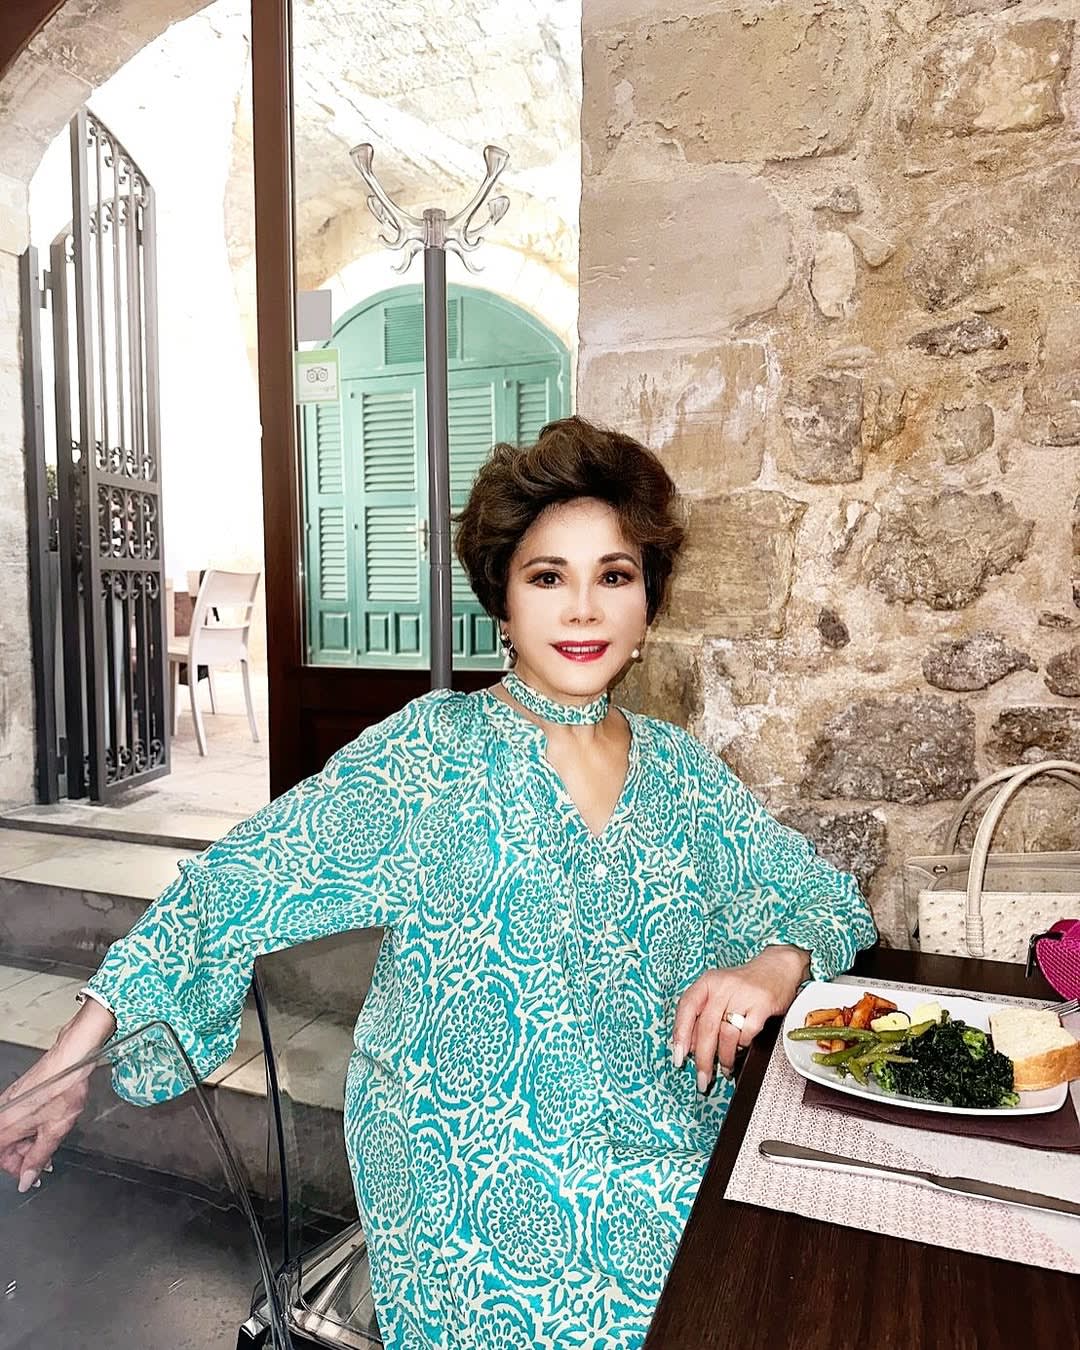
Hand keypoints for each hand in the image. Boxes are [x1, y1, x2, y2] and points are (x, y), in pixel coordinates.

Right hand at [0, 998, 114, 1191]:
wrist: (71, 1058)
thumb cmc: (62, 1087)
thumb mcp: (54, 1131)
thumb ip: (38, 1158)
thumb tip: (26, 1179)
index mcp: (5, 1127)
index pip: (3, 1161)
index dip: (21, 1170)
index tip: (35, 1175)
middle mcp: (2, 1114)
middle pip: (8, 1147)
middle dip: (28, 1155)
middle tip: (49, 1157)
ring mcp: (9, 1103)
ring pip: (14, 1133)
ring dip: (32, 1140)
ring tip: (53, 1135)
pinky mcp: (19, 1095)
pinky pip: (19, 1118)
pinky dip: (33, 1126)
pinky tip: (50, 1122)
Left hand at [672, 945, 809, 1092]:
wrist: (778, 967)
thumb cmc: (744, 984)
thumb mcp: (718, 992)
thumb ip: (702, 1014)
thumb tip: (689, 1046)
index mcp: (707, 982)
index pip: (687, 1008)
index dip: (680, 1034)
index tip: (678, 1057)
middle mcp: (723, 986)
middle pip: (706, 1027)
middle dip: (703, 1059)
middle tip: (703, 1078)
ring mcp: (743, 994)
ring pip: (726, 1034)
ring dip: (724, 1057)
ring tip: (725, 1067)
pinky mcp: (762, 1004)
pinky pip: (747, 1033)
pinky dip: (743, 1046)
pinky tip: (743, 1049)